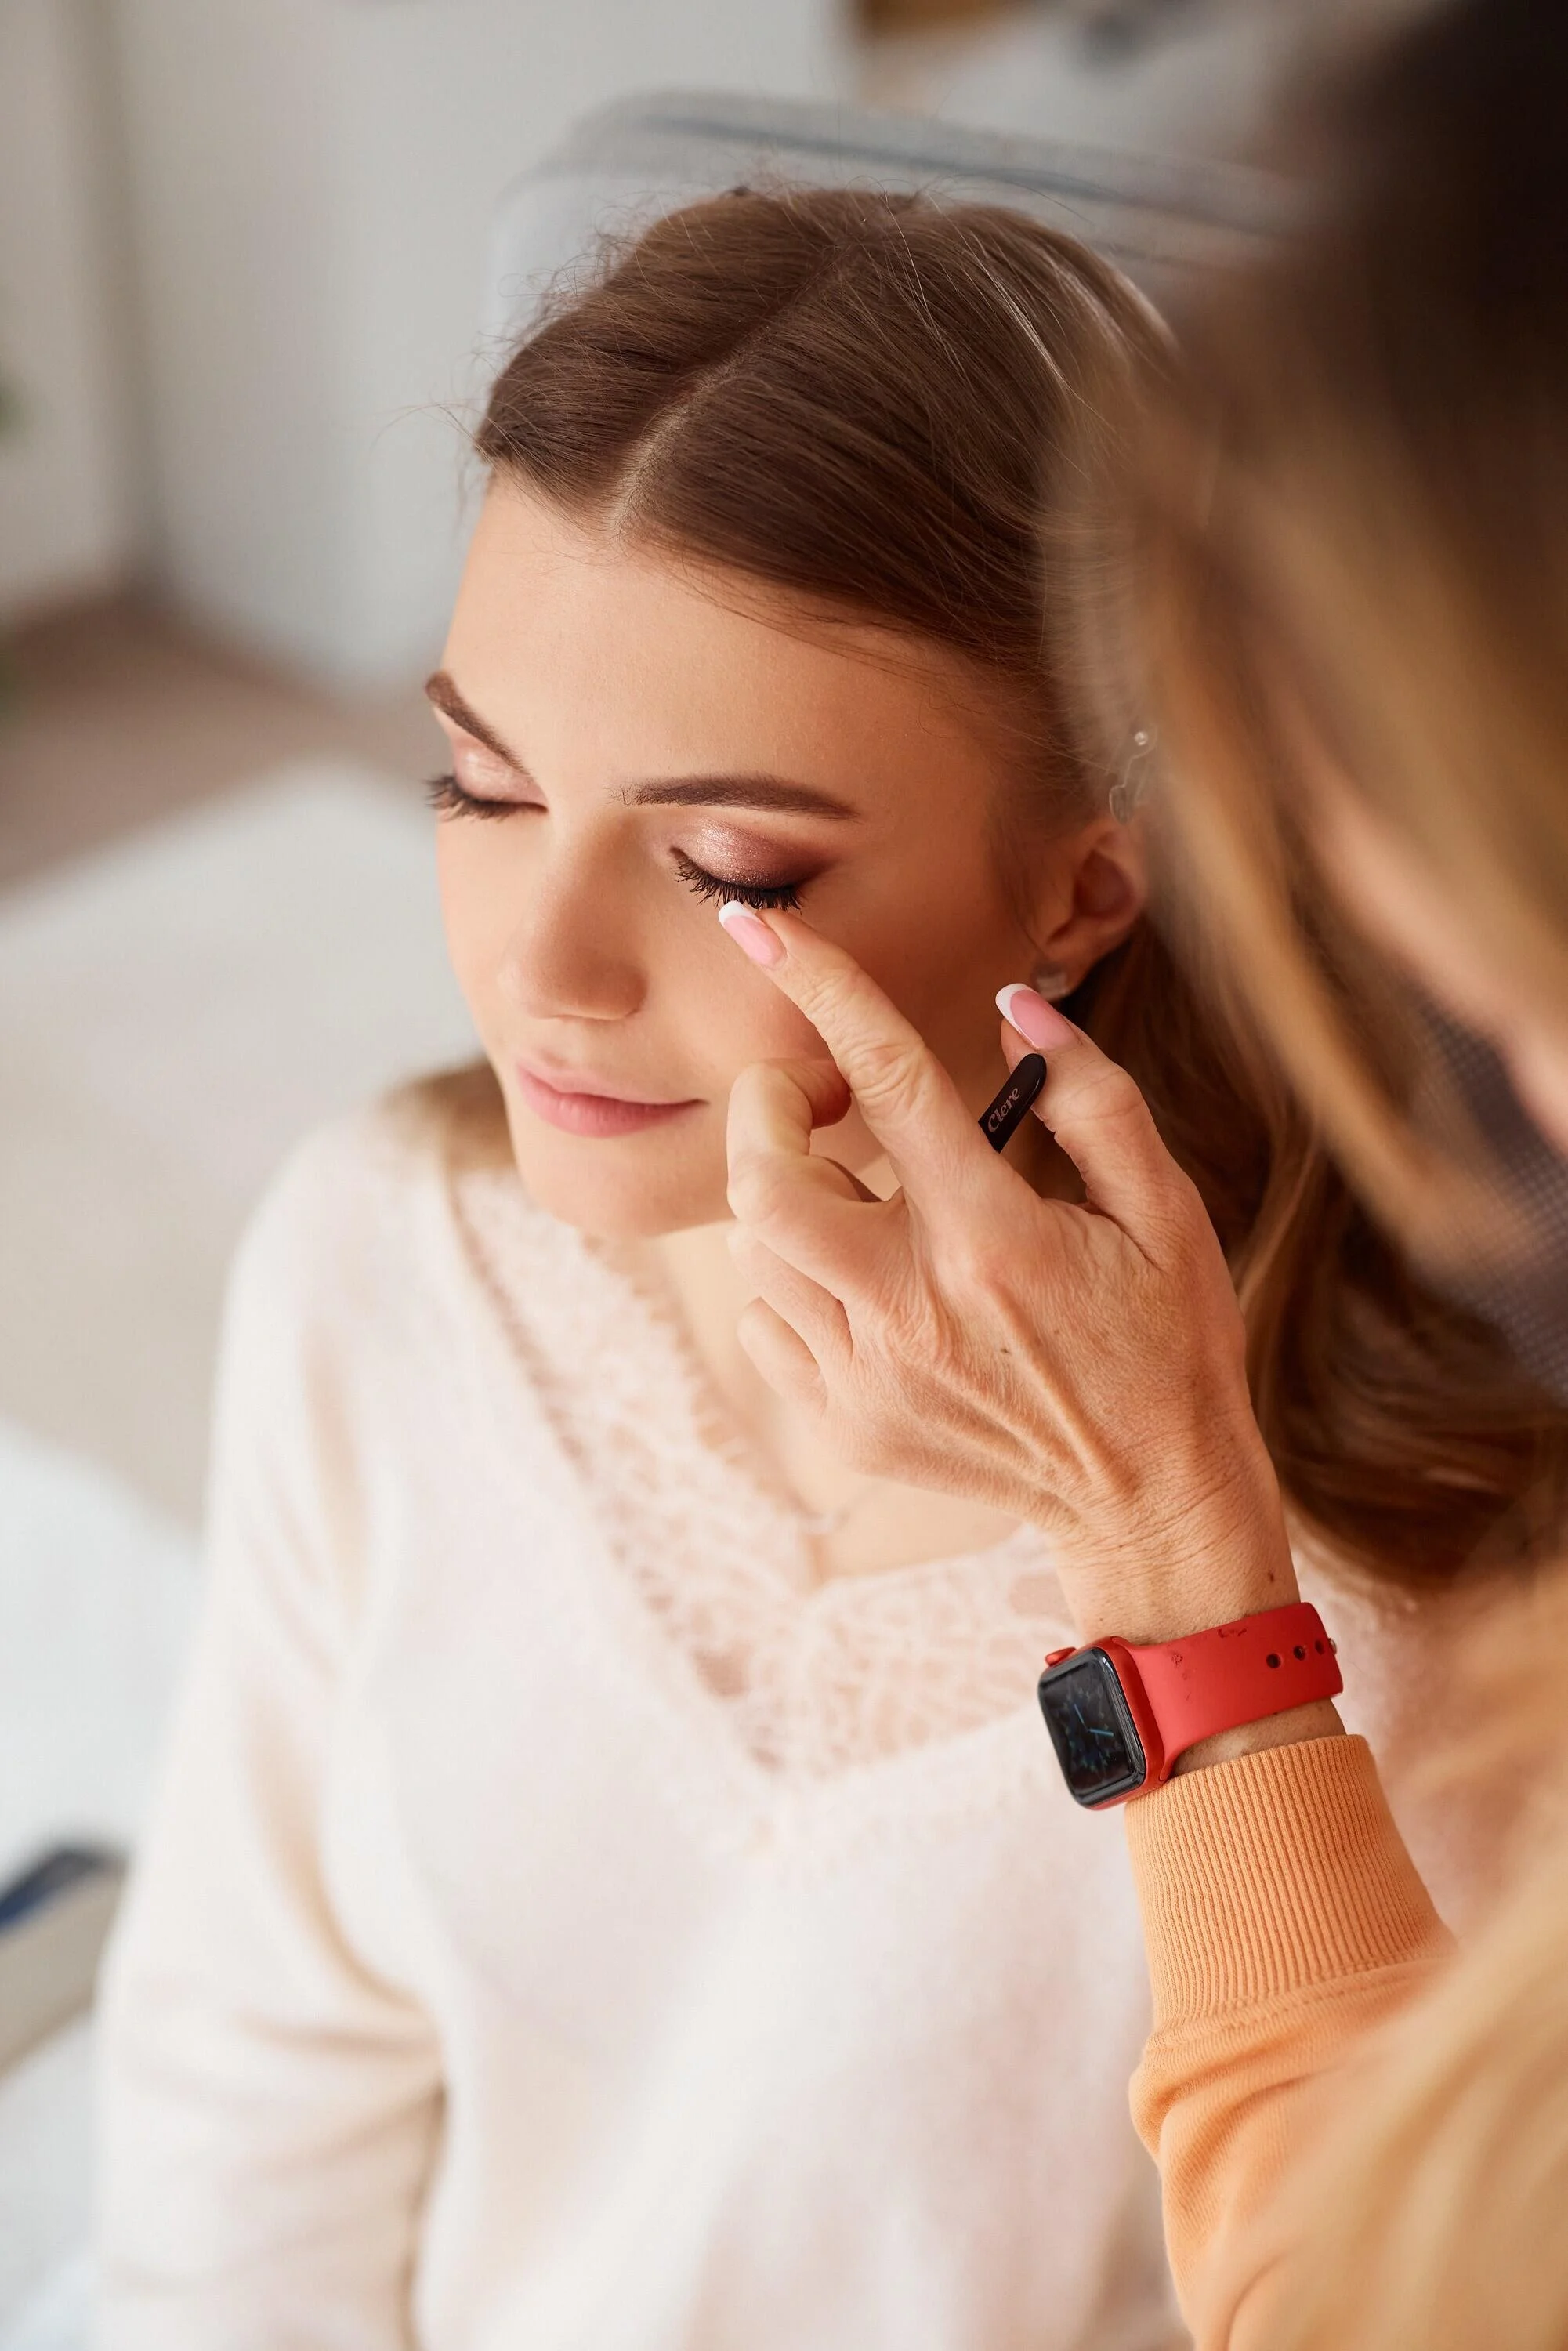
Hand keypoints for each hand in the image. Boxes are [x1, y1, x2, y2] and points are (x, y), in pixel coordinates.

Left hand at [717, 902, 1306, 1660]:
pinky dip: (792, 1279)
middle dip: (767, 1110)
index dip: (822, 987)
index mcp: (996, 1238)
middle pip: (764, 1182)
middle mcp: (914, 1310)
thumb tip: (1015, 1004)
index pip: (889, 1081)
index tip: (759, 925)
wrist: (1149, 1498)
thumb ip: (1092, 1099)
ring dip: (790, 1198)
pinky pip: (764, 1322)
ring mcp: (868, 1378)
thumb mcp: (1165, 1210)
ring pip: (756, 1250)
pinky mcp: (843, 1426)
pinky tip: (866, 1283)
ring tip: (872, 1204)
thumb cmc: (1166, 1339)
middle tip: (822, 1100)